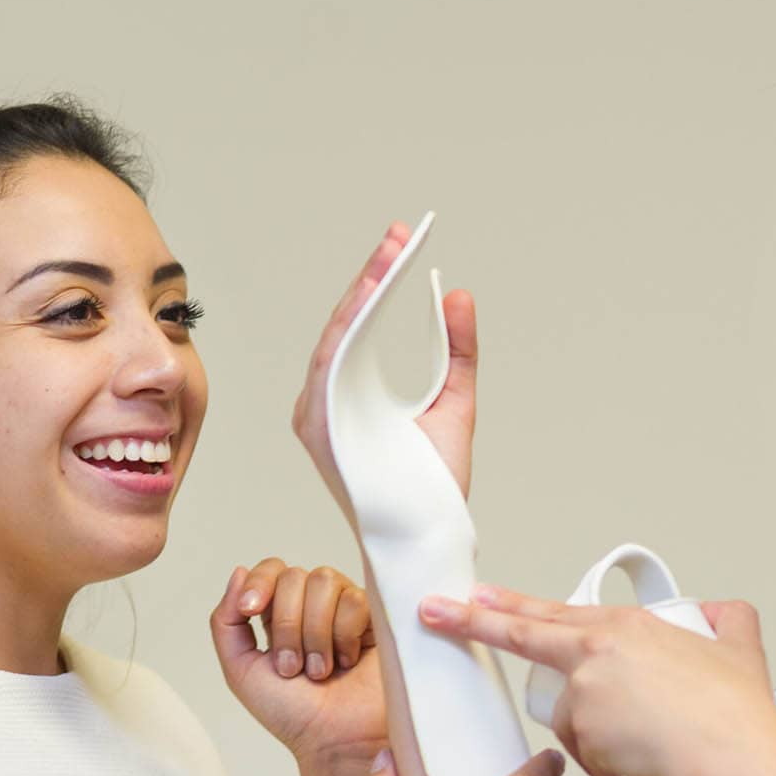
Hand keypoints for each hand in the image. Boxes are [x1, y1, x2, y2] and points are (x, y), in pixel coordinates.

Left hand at [210, 559, 384, 775]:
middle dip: (286, 625)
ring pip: (324, 582)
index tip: (249, 609)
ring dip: (314, 632)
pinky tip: (347, 662)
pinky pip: (355, 600)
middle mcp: (314, 606)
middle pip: (294, 576)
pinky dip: (344, 635)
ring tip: (320, 670)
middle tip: (292, 668)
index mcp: (281, 613)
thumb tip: (239, 571)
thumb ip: (226, 622)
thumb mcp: (241, 670)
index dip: (259, 582)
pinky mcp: (377, 619)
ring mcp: (346, 610)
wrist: (334, 740)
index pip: (271, 570)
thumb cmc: (291, 714)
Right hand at [292, 222, 481, 519]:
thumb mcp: (454, 402)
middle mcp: (322, 405)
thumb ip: (458, 350)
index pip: (359, 328)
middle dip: (370, 277)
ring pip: (333, 342)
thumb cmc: (434, 486)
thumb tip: (458, 294)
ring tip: (388, 257)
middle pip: (344, 327)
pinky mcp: (320, 433)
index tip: (404, 241)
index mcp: (347, 397)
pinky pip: (328, 371)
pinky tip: (367, 299)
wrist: (430, 539)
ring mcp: (317, 419)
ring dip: (359, 297)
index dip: (377, 281)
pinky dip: (346, 332)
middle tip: (400, 236)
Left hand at [417, 586, 775, 775]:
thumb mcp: (738, 648)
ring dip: (598, 742)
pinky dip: (609, 768)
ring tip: (644, 749)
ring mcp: (585, 690)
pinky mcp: (584, 730)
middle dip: (470, 621)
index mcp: (625, 627)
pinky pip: (587, 757)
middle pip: (523, 634)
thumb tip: (720, 612)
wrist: (729, 751)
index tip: (474, 596)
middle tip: (433, 610)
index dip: (511, 606)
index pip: (553, 613)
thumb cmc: (734, 709)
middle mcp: (597, 650)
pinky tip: (638, 768)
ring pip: (574, 722)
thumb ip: (727, 622)